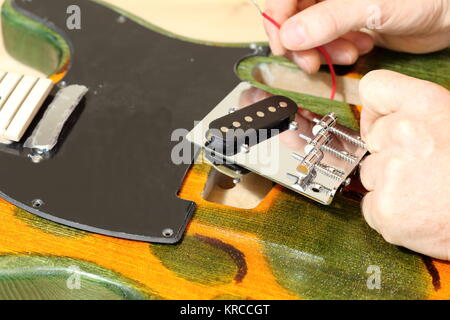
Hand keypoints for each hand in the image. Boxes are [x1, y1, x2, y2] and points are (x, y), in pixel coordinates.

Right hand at [264, 0, 449, 73]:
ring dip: (324, 52)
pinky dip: (337, 53)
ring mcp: (336, 10)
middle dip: (303, 45)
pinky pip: (326, 44)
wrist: (448, 14)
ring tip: (351, 53)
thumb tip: (291, 35)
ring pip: (308, 35)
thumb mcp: (371, 5)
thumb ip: (329, 19)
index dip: (278, 23)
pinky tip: (360, 49)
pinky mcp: (346, 26)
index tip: (284, 47)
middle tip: (313, 62)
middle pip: (292, 20)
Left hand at [359, 69, 449, 259]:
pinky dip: (388, 214)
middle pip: (371, 139)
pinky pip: (370, 207)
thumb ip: (424, 117)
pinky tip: (419, 215)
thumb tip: (392, 119)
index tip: (381, 124)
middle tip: (423, 170)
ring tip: (427, 195)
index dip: (376, 109)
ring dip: (390, 185)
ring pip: (370, 175)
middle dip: (390, 154)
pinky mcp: (384, 208)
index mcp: (426, 104)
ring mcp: (391, 172)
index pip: (374, 87)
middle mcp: (403, 132)